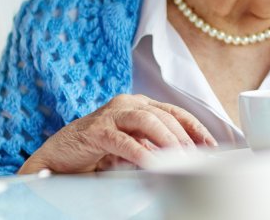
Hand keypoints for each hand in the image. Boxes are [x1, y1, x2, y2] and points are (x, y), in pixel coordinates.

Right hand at [19, 94, 215, 173]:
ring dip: (167, 140)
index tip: (212, 145)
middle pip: (165, 116)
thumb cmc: (96, 152)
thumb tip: (184, 159)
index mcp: (139, 106)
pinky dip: (140, 152)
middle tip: (196, 157)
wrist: (57, 158)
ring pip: (148, 121)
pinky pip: (123, 140)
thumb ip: (153, 147)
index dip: (196, 128)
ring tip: (180, 158)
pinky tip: (152, 164)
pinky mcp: (95, 131)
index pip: (175, 113)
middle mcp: (127, 104)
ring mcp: (110, 115)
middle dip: (184, 137)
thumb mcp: (132, 148)